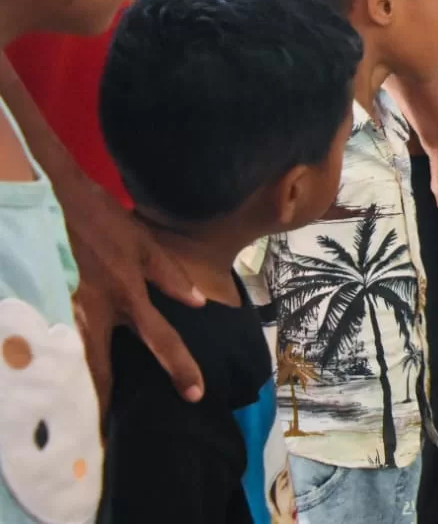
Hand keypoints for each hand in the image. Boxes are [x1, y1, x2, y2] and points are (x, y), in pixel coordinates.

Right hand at [56, 177, 204, 403]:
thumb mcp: (143, 241)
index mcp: (128, 294)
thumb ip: (170, 276)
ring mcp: (62, 311)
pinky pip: (49, 347)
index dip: (179, 368)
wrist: (47, 197)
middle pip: (104, 369)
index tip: (194, 395)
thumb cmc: (98, 217)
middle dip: (106, 405)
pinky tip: (51, 386)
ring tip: (81, 424)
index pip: (161, 339)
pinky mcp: (39, 306)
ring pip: (72, 363)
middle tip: (108, 439)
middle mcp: (95, 311)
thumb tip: (198, 304)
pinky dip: (53, 368)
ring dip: (79, 392)